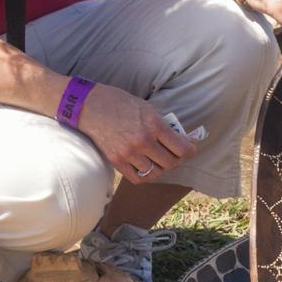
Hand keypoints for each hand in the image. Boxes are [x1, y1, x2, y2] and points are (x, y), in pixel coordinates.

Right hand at [77, 84, 196, 182]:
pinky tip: (145, 166)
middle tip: (176, 154)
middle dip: (177, 159)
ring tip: (159, 160)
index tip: (191, 149)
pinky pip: (137, 178)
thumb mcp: (147, 107)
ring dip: (161, 167)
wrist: (90, 106)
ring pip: (155, 172)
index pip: (181, 148)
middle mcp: (143, 141)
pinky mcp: (116, 161)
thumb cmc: (120, 102)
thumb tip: (181, 138)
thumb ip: (163, 124)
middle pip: (171, 163)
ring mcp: (129, 153)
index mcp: (154, 124)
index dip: (190, 150)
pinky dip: (145, 175)